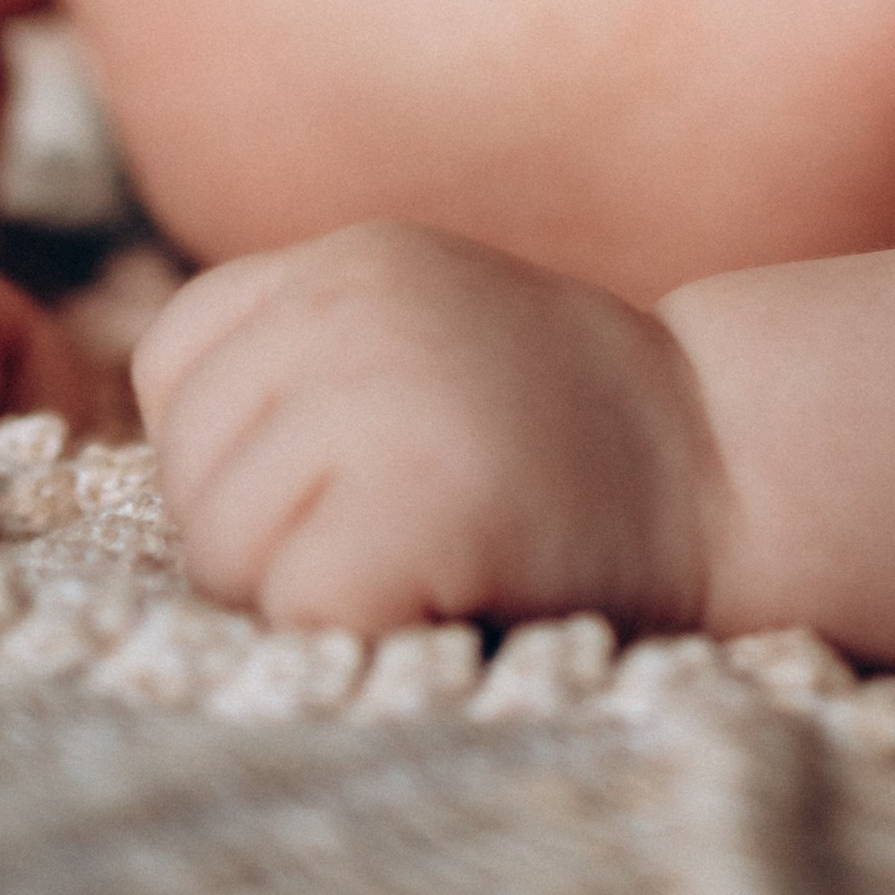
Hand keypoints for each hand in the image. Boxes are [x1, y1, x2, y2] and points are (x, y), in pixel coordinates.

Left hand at [132, 223, 721, 632]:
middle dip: (268, 536)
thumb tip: (163, 479)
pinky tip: (442, 598)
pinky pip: (295, 605)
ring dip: (307, 591)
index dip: (247, 449)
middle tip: (411, 526)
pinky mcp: (418, 502)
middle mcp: (349, 304)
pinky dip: (350, 636)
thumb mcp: (416, 341)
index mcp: (344, 259)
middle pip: (188, 473)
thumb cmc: (561, 441)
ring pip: (223, 551)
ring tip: (434, 556)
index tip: (363, 466)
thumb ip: (299, 366)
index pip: (175, 366)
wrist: (731, 468)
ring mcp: (381, 395)